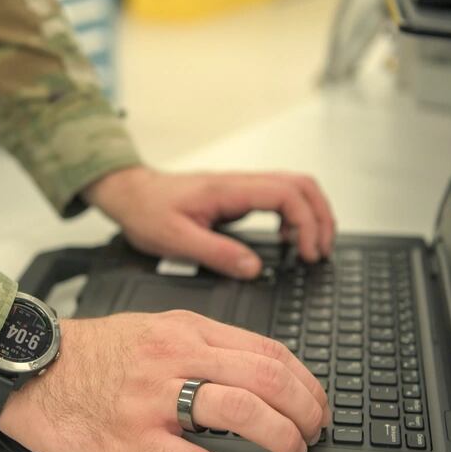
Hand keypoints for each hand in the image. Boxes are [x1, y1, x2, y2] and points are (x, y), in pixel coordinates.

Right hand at [0, 311, 330, 451]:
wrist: (33, 371)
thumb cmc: (88, 354)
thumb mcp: (151, 329)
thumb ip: (198, 344)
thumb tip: (247, 368)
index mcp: (185, 331)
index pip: (265, 350)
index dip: (303, 380)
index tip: (314, 400)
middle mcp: (177, 358)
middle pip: (265, 378)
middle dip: (304, 409)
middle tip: (312, 430)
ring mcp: (157, 399)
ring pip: (242, 412)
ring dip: (281, 438)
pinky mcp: (137, 439)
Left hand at [84, 166, 335, 278]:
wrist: (129, 194)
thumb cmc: (146, 211)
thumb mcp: (175, 240)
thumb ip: (216, 253)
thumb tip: (253, 268)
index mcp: (227, 189)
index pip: (286, 194)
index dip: (306, 222)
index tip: (307, 252)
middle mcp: (238, 183)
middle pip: (301, 185)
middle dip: (321, 217)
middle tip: (320, 251)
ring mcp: (240, 187)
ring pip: (294, 187)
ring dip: (312, 214)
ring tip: (313, 247)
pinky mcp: (238, 195)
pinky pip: (279, 197)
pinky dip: (295, 216)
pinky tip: (288, 239)